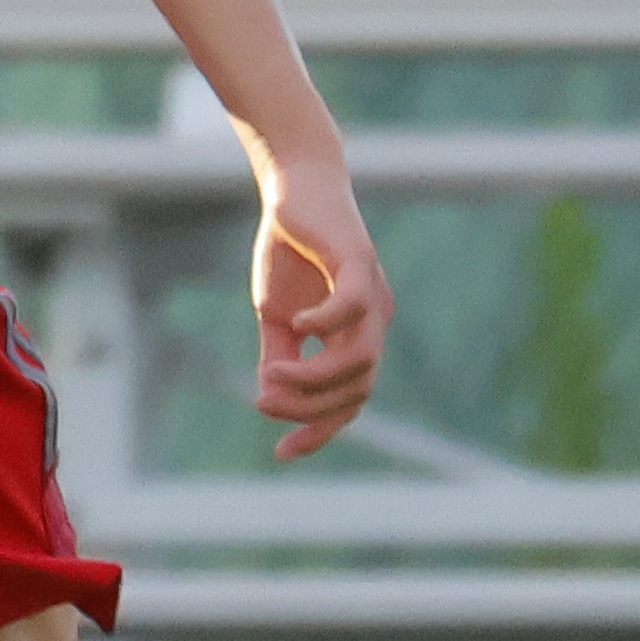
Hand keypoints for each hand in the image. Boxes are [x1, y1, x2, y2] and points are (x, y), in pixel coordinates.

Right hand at [247, 149, 389, 459]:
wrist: (293, 186)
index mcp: (358, 336)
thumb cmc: (289, 248)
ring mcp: (373, 294)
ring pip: (359, 360)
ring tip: (270, 374)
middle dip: (310, 408)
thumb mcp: (275, 313)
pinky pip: (353, 310)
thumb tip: (270, 398)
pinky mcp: (360, 263)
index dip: (320, 431)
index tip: (281, 454)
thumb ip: (278, 355)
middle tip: (264, 401)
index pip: (350, 401)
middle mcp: (375, 321)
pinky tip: (294, 326)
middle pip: (356, 390)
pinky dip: (324, 326)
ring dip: (313, 378)